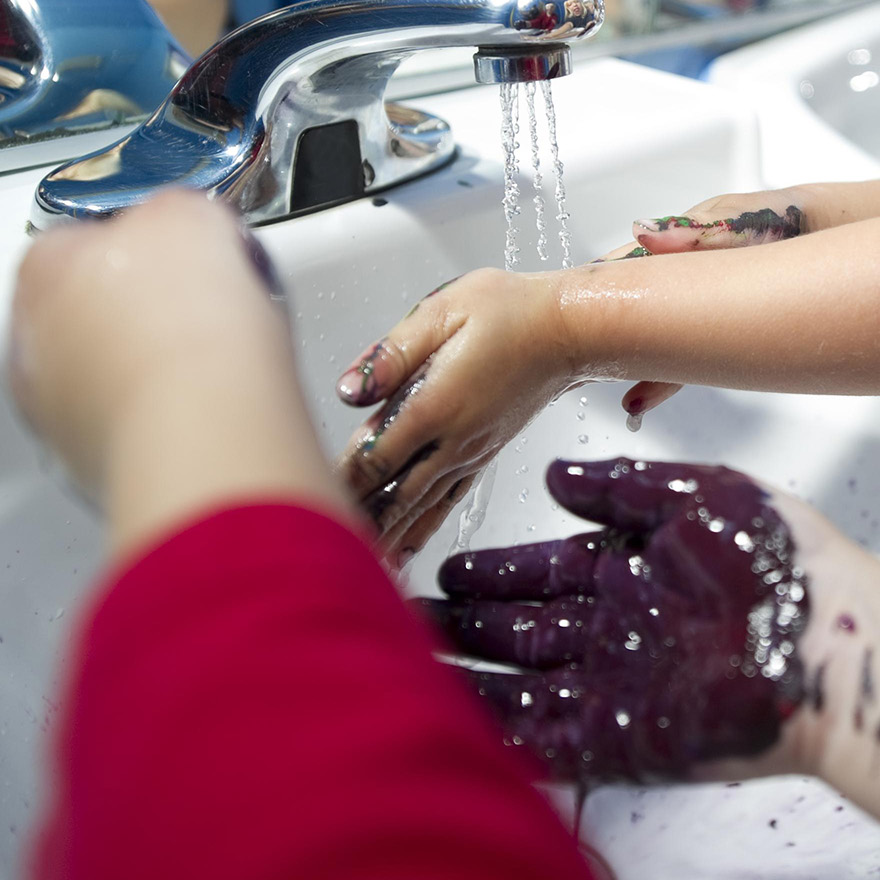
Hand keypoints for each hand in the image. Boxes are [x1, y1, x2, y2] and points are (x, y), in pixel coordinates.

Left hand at [10, 189, 341, 551]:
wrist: (205, 428)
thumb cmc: (186, 323)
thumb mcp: (191, 215)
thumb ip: (174, 212)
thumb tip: (181, 226)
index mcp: (42, 269)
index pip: (80, 239)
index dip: (142, 242)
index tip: (183, 253)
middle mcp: (32, 343)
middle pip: (89, 312)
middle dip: (142, 311)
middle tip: (203, 310)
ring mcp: (57, 413)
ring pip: (108, 377)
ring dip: (151, 370)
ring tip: (214, 366)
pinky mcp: (95, 468)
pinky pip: (134, 430)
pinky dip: (165, 421)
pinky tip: (206, 411)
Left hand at [334, 194, 806, 556]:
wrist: (570, 328)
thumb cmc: (510, 311)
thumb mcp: (441, 312)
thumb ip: (391, 354)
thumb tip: (351, 390)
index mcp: (434, 404)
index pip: (374, 455)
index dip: (340, 479)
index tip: (309, 495)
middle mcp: (453, 439)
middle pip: (393, 494)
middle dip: (357, 521)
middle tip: (323, 545)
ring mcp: (471, 451)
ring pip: (419, 508)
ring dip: (388, 537)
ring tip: (358, 569)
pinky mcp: (484, 453)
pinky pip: (446, 502)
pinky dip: (421, 529)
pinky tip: (407, 545)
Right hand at [417, 458, 811, 782]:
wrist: (836, 641)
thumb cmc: (785, 562)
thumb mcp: (695, 498)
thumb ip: (623, 489)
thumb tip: (557, 476)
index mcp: (638, 573)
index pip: (548, 573)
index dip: (499, 573)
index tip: (452, 570)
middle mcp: (623, 630)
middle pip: (527, 632)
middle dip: (471, 626)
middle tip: (414, 617)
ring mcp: (624, 686)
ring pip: (528, 684)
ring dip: (475, 677)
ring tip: (417, 665)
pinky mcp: (631, 738)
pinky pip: (554, 739)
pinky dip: (508, 731)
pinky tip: (463, 717)